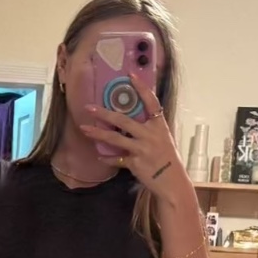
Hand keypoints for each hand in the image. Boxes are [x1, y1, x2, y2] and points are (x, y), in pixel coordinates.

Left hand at [80, 75, 191, 201]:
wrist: (173, 182)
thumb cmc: (168, 159)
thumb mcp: (163, 139)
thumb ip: (150, 129)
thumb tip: (131, 120)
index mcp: (159, 126)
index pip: (151, 102)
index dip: (141, 88)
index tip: (130, 75)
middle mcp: (150, 135)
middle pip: (124, 120)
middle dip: (104, 113)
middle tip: (89, 108)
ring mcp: (142, 149)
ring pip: (115, 138)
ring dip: (98, 133)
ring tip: (84, 128)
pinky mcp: (135, 163)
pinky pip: (117, 159)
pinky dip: (108, 158)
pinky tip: (100, 155)